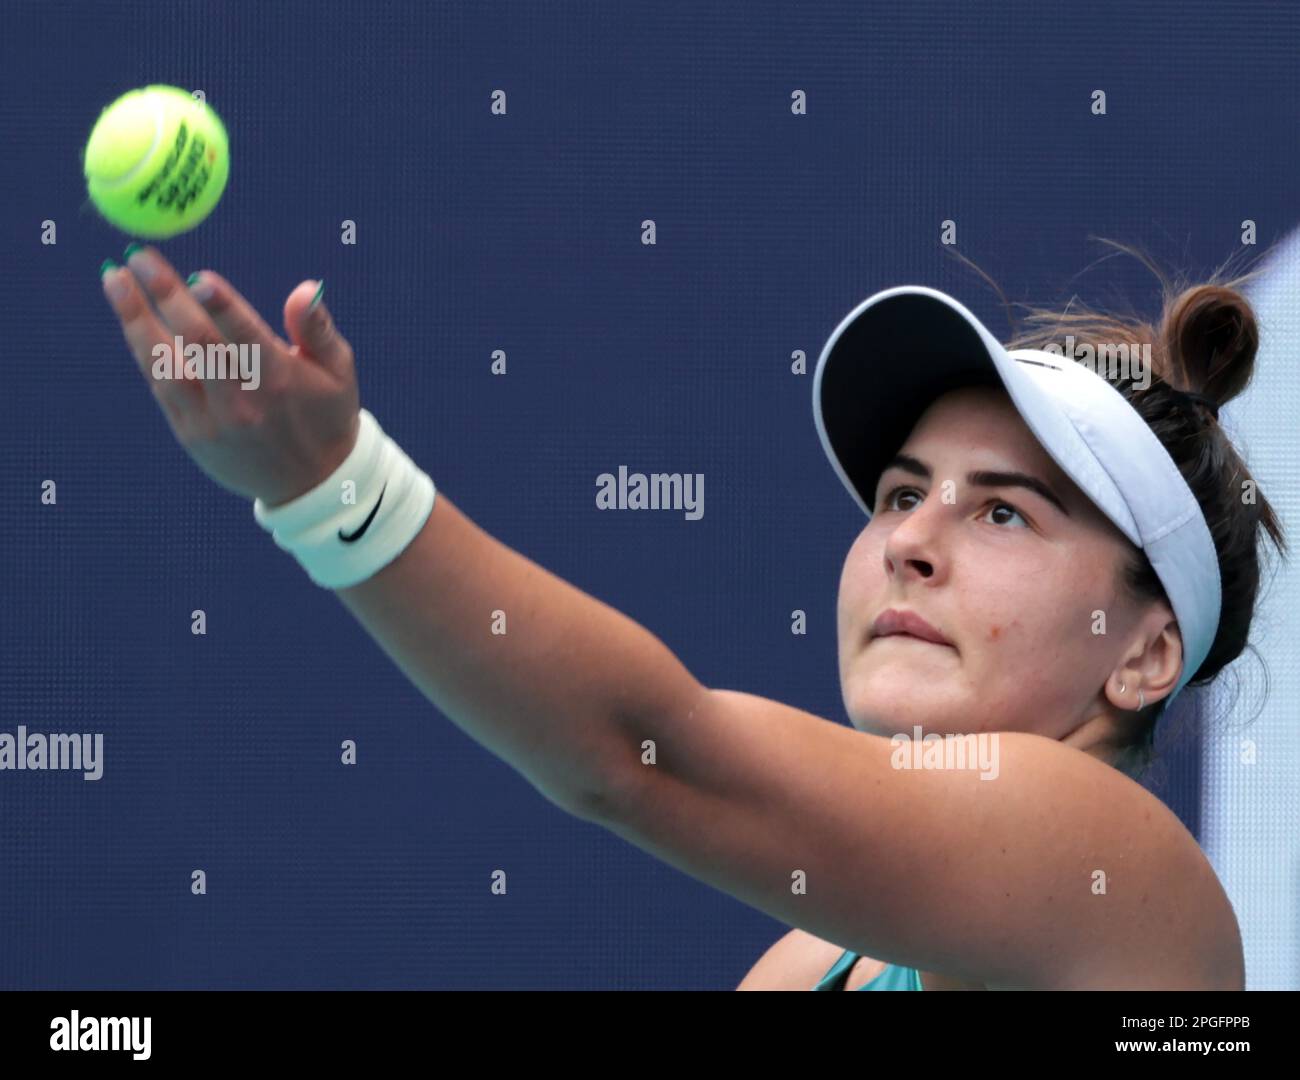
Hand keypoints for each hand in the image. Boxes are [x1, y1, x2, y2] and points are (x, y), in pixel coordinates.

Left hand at [101, 245, 360, 506]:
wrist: (310, 484)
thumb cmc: (326, 414)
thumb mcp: (338, 372)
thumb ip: (317, 328)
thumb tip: (305, 288)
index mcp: (280, 380)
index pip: (245, 335)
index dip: (221, 305)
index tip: (197, 277)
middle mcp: (242, 401)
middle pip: (197, 341)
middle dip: (166, 294)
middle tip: (140, 256)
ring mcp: (212, 420)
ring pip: (166, 363)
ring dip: (136, 319)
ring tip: (114, 279)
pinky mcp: (191, 433)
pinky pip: (160, 385)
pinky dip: (143, 350)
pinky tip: (131, 318)